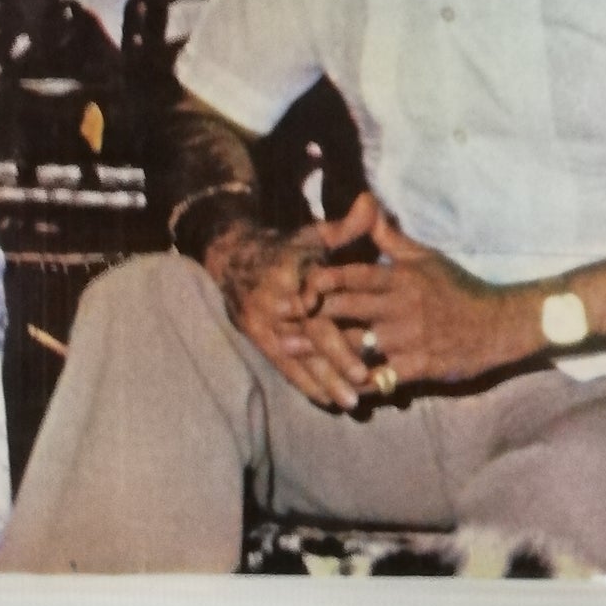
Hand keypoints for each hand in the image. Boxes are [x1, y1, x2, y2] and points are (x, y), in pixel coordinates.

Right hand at [206, 210, 375, 410]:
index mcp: (294, 272)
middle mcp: (278, 299)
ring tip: (351, 402)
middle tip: (364, 381)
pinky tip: (327, 401)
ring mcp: (265, 322)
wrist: (234, 257)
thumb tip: (372, 203)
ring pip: (299, 356)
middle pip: (311, 334)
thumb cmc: (287, 247)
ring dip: (324, 380)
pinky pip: (283, 365)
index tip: (366, 333)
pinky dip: (305, 383)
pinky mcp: (259, 337)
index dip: (341, 319)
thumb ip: (347, 226)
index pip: (319, 300)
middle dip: (337, 359)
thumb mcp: (314, 234)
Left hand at [305, 198, 535, 387]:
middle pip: (348, 310)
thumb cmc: (458, 287)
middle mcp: (401, 307)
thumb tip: (365, 202)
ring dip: (326, 351)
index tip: (293, 284)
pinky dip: (359, 384)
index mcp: (400, 278)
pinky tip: (336, 388)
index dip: (321, 280)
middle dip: (313, 315)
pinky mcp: (420, 366)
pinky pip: (383, 377)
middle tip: (280, 320)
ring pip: (359, 345)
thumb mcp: (425, 257)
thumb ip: (389, 238)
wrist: (498, 324)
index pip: (353, 276)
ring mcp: (410, 338)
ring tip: (293, 354)